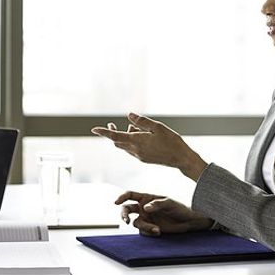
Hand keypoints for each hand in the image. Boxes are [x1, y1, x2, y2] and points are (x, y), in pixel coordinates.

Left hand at [91, 113, 208, 179]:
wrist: (181, 159)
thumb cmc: (171, 141)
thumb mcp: (157, 127)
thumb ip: (141, 121)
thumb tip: (129, 116)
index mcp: (137, 141)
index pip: (115, 136)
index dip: (104, 132)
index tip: (94, 129)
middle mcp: (135, 151)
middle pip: (117, 141)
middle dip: (113, 133)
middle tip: (112, 124)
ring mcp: (139, 156)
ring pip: (124, 146)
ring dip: (124, 136)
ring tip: (133, 127)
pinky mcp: (144, 159)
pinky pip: (132, 150)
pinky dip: (131, 142)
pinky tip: (140, 135)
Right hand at [115, 191, 213, 236]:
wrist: (188, 222)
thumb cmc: (179, 208)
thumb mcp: (169, 203)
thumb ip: (156, 204)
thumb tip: (145, 207)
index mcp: (146, 198)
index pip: (130, 195)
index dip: (122, 198)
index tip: (116, 202)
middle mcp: (143, 208)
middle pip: (127, 210)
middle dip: (124, 215)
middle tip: (126, 221)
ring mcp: (146, 218)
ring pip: (136, 223)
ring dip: (144, 227)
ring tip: (156, 229)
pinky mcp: (150, 228)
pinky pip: (143, 231)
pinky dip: (149, 232)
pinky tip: (159, 231)